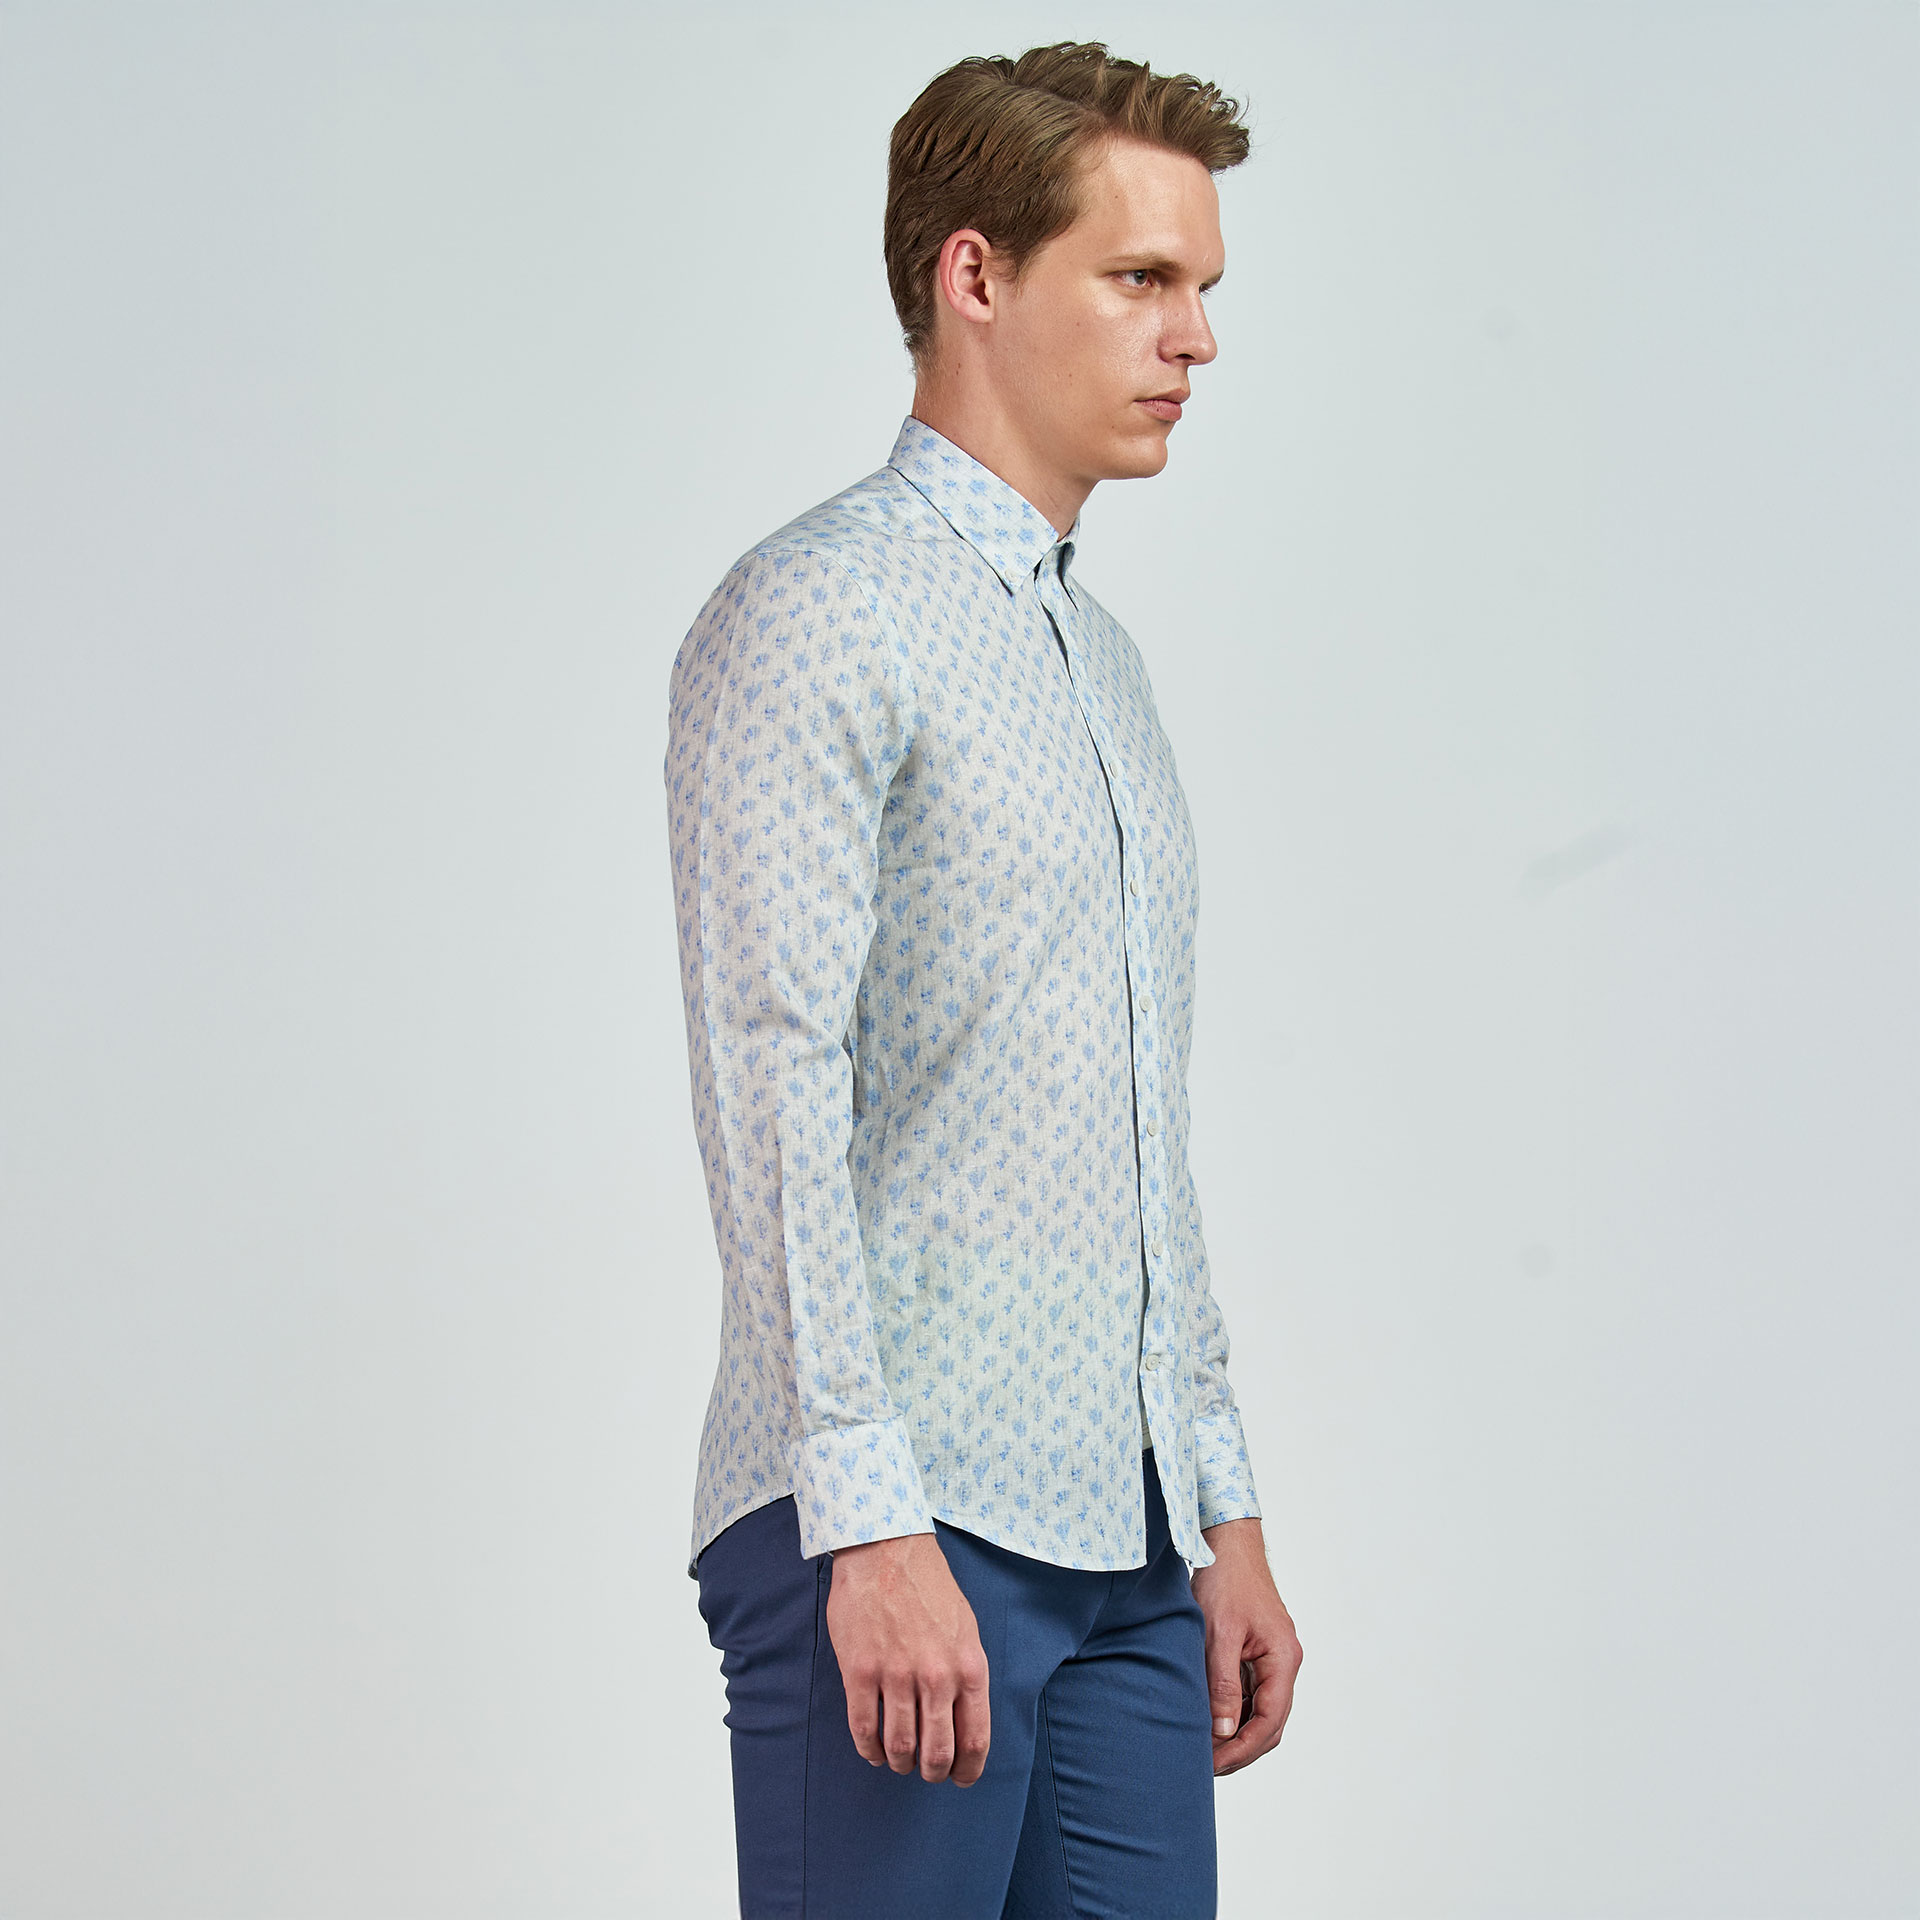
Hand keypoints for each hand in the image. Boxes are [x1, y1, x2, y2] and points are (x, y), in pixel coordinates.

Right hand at [825, 1530, 990, 1785]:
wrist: (887, 1550)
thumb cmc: (929, 1588)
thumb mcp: (966, 1629)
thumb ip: (966, 1675)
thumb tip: (964, 1721)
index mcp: (969, 1667)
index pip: (975, 1740)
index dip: (967, 1771)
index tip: (959, 1778)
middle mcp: (936, 1676)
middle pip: (937, 1753)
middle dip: (932, 1772)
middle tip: (925, 1771)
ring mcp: (897, 1674)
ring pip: (900, 1746)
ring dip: (900, 1762)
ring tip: (898, 1759)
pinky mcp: (861, 1670)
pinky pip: (864, 1728)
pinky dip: (869, 1748)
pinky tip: (872, 1749)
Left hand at [1190, 1516, 1301, 1775]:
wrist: (1226, 1542)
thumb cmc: (1225, 1579)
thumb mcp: (1219, 1632)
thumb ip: (1223, 1683)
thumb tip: (1223, 1732)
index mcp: (1283, 1657)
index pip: (1271, 1719)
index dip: (1244, 1748)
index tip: (1214, 1765)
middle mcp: (1283, 1661)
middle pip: (1270, 1722)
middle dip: (1240, 1748)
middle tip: (1205, 1766)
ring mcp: (1271, 1657)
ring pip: (1260, 1710)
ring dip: (1236, 1733)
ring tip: (1203, 1749)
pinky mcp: (1255, 1652)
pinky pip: (1249, 1693)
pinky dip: (1232, 1712)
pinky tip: (1208, 1720)